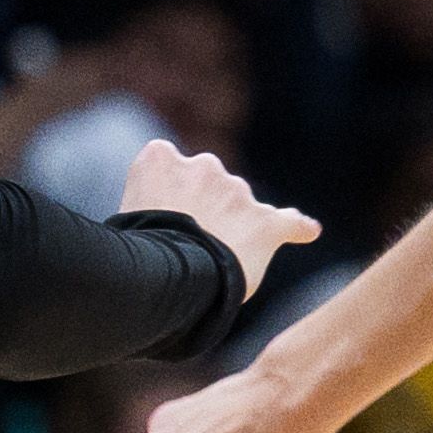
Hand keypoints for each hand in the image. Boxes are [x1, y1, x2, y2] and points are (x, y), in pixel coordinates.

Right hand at [119, 139, 322, 298]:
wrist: (167, 274)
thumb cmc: (135, 253)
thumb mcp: (125, 215)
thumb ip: (148, 204)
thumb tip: (159, 226)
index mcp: (160, 158)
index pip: (166, 166)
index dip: (166, 198)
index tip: (162, 220)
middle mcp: (203, 165)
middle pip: (208, 185)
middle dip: (204, 211)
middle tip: (187, 248)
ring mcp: (237, 192)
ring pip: (241, 206)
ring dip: (234, 228)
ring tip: (216, 260)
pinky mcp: (265, 222)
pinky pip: (288, 222)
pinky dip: (297, 228)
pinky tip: (307, 232)